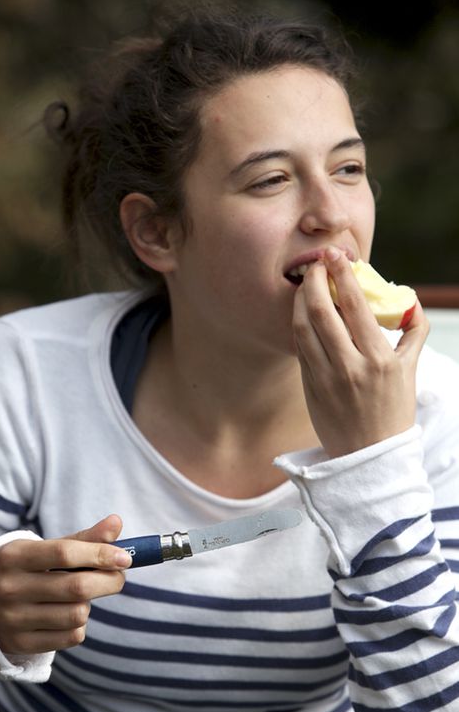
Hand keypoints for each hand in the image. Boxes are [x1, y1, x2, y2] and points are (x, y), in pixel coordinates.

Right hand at [0, 515, 130, 653]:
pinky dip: (79, 625)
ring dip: (89, 604)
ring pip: (77, 614)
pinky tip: (68, 614)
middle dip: (109, 581)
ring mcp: (13, 619)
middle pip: (77, 587)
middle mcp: (10, 588)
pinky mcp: (21, 643)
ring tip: (80, 596)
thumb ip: (82, 539)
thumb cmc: (23, 568)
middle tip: (118, 575)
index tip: (126, 557)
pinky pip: (71, 637)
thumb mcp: (42, 549)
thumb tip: (117, 522)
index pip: (65, 553)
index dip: (100, 554)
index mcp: (15, 556)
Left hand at [292, 248, 428, 457]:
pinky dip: (298, 325)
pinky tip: (301, 313)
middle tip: (314, 263)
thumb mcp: (411, 370)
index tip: (335, 255)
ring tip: (305, 285)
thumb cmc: (393, 410)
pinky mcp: (309, 387)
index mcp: (379, 359)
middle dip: (314, 281)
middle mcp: (350, 366)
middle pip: (322, 312)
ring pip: (303, 328)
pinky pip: (300, 348)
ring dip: (300, 300)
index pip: (356, 306)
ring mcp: (325, 378)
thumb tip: (408, 301)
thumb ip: (413, 332)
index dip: (342, 276)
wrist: (369, 456)